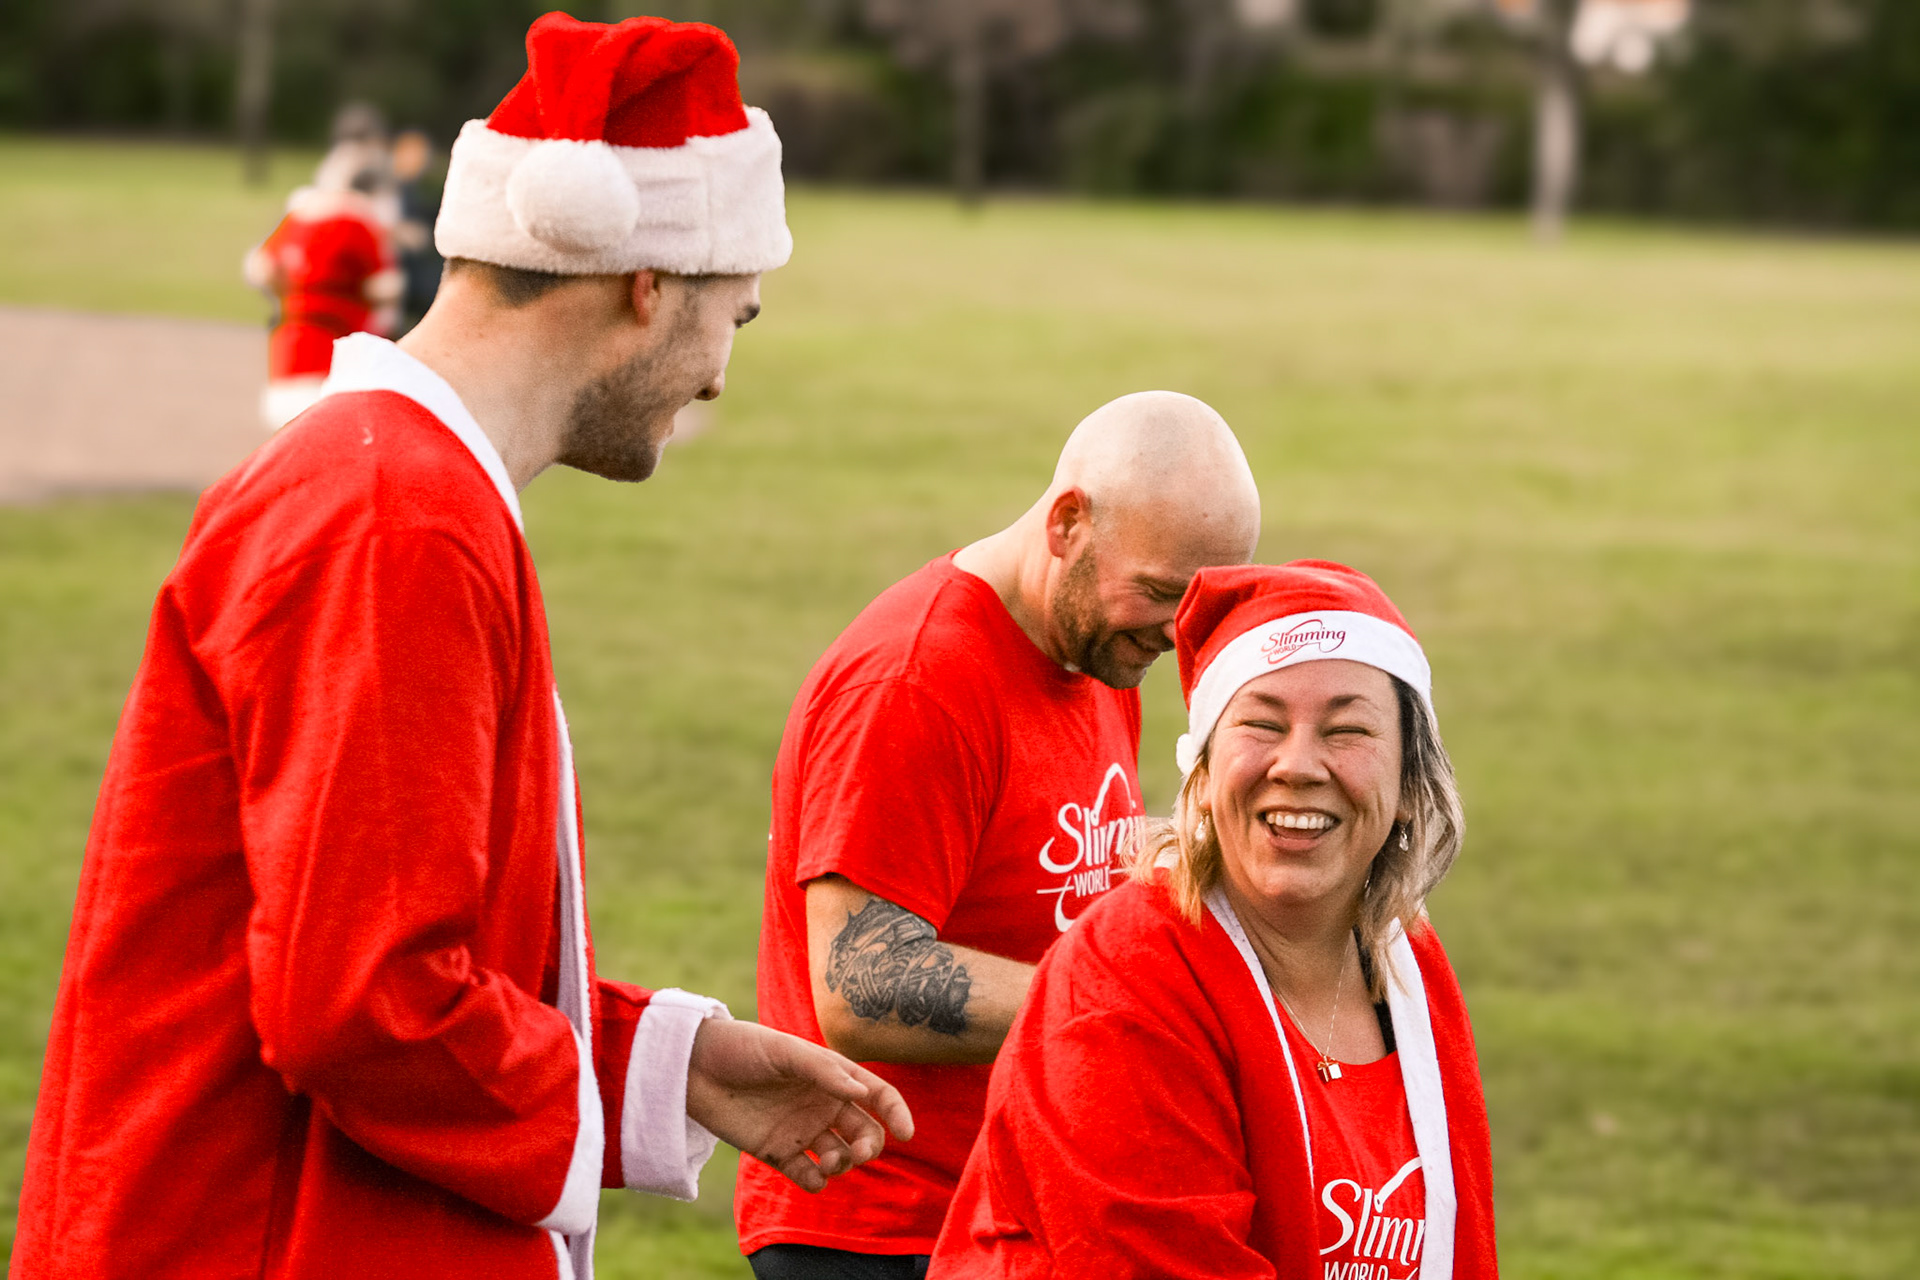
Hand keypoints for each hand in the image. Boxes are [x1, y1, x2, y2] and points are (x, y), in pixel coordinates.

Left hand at [686, 1019, 913, 1192]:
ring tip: (830, 1164)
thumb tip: (862, 1091)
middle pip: (865, 1132)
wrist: (693, 1068)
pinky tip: (811, 1177)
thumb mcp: (784, 1051)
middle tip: (860, 1153)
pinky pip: (808, 1176)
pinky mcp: (778, 1153)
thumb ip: (823, 1071)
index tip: (906, 1133)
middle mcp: (823, 1105)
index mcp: (832, 1076)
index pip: (877, 1095)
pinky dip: (816, 1183)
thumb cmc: (743, 1047)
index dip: (896, 1113)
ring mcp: (802, 1130)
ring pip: (841, 1157)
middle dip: (871, 1147)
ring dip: (845, 1165)